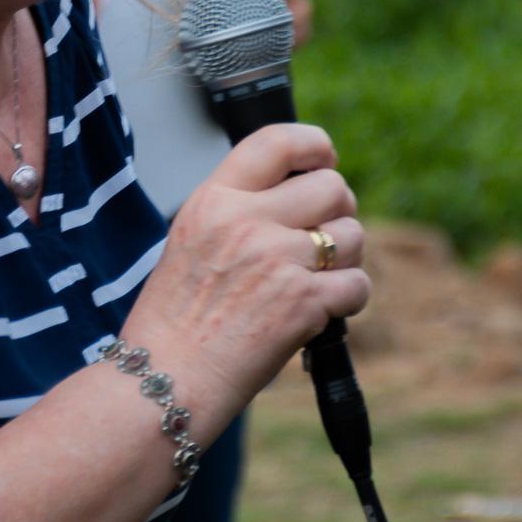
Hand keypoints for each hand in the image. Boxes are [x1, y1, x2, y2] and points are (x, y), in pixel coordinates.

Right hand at [116, 122, 368, 433]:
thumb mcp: (190, 241)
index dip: (314, 144)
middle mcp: (245, 221)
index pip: (275, 141)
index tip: (324, 158)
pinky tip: (324, 312)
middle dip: (338, 212)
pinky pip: (357, 285)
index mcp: (213, 200)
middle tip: (323, 239)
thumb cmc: (174, 322)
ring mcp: (276, 259)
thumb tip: (299, 197)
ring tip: (319, 281)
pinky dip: (350, 300)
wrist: (163, 381)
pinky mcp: (303, 302)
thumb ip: (238, 212)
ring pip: (352, 235)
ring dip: (347, 258)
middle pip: (331, 186)